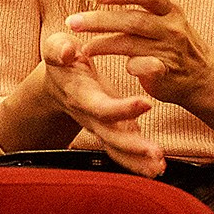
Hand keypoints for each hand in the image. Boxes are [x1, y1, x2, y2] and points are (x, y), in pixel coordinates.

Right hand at [40, 29, 164, 173]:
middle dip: (133, 147)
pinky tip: (157, 168)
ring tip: (159, 167)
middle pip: (111, 136)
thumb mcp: (54, 46)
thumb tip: (67, 51)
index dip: (121, 108)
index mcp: (80, 94)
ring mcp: (100, 126)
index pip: (101, 106)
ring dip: (138, 161)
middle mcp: (90, 116)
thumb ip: (58, 49)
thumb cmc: (60, 59)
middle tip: (156, 154)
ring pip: (117, 148)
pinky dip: (138, 161)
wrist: (55, 80)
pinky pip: (122, 150)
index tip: (146, 103)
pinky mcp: (110, 129)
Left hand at [64, 0, 213, 107]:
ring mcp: (169, 51)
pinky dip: (130, 66)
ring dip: (103, 45)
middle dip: (99, 20)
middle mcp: (171, 27)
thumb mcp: (167, 9)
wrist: (203, 75)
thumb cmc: (175, 36)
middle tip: (72, 21)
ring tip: (84, 47)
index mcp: (170, 7)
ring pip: (131, 44)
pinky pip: (144, 68)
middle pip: (133, 20)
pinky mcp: (166, 73)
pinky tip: (115, 66)